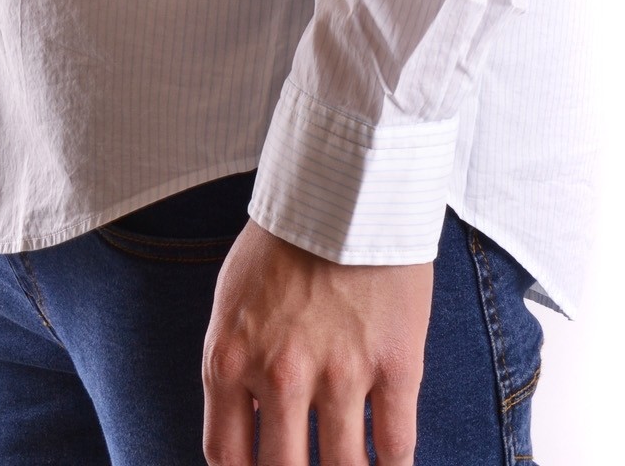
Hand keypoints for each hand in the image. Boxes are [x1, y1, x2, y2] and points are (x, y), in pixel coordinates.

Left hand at [202, 219, 431, 465]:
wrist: (345, 187)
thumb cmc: (283, 242)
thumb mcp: (233, 300)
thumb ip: (235, 365)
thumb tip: (251, 427)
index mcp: (230, 357)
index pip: (226, 456)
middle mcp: (280, 374)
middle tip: (309, 465)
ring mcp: (341, 372)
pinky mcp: (396, 363)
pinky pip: (397, 445)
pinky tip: (391, 464)